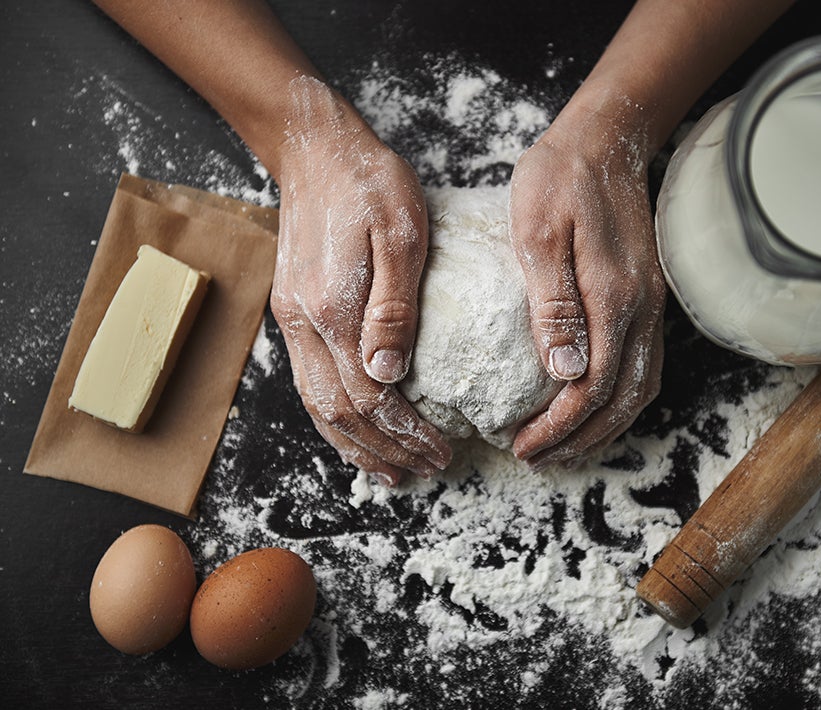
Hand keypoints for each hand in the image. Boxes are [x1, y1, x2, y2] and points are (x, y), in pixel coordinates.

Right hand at [270, 77, 450, 484]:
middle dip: (384, 450)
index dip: (405, 433)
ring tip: (388, 472)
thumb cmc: (370, 185)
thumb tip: (389, 376)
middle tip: (424, 472)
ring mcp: (291, 320)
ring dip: (353, 445)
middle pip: (340, 413)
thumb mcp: (401, 234)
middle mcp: (303, 324)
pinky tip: (353, 429)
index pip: (370, 397)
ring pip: (317, 405)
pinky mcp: (291, 311)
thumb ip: (393, 307)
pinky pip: (308, 382)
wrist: (315, 151)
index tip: (442, 453)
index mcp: (333, 308)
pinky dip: (332, 418)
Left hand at [508, 100, 665, 468]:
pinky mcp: (647, 297)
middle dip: (579, 440)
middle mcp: (641, 310)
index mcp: (613, 297)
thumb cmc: (560, 179)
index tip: (521, 446)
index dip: (558, 427)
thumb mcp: (538, 232)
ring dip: (603, 428)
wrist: (606, 139)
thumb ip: (552, 303)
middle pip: (621, 401)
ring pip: (639, 390)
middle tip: (537, 458)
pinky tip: (591, 406)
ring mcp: (650, 305)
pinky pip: (643, 366)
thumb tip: (564, 373)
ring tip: (562, 447)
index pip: (592, 388)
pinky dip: (619, 401)